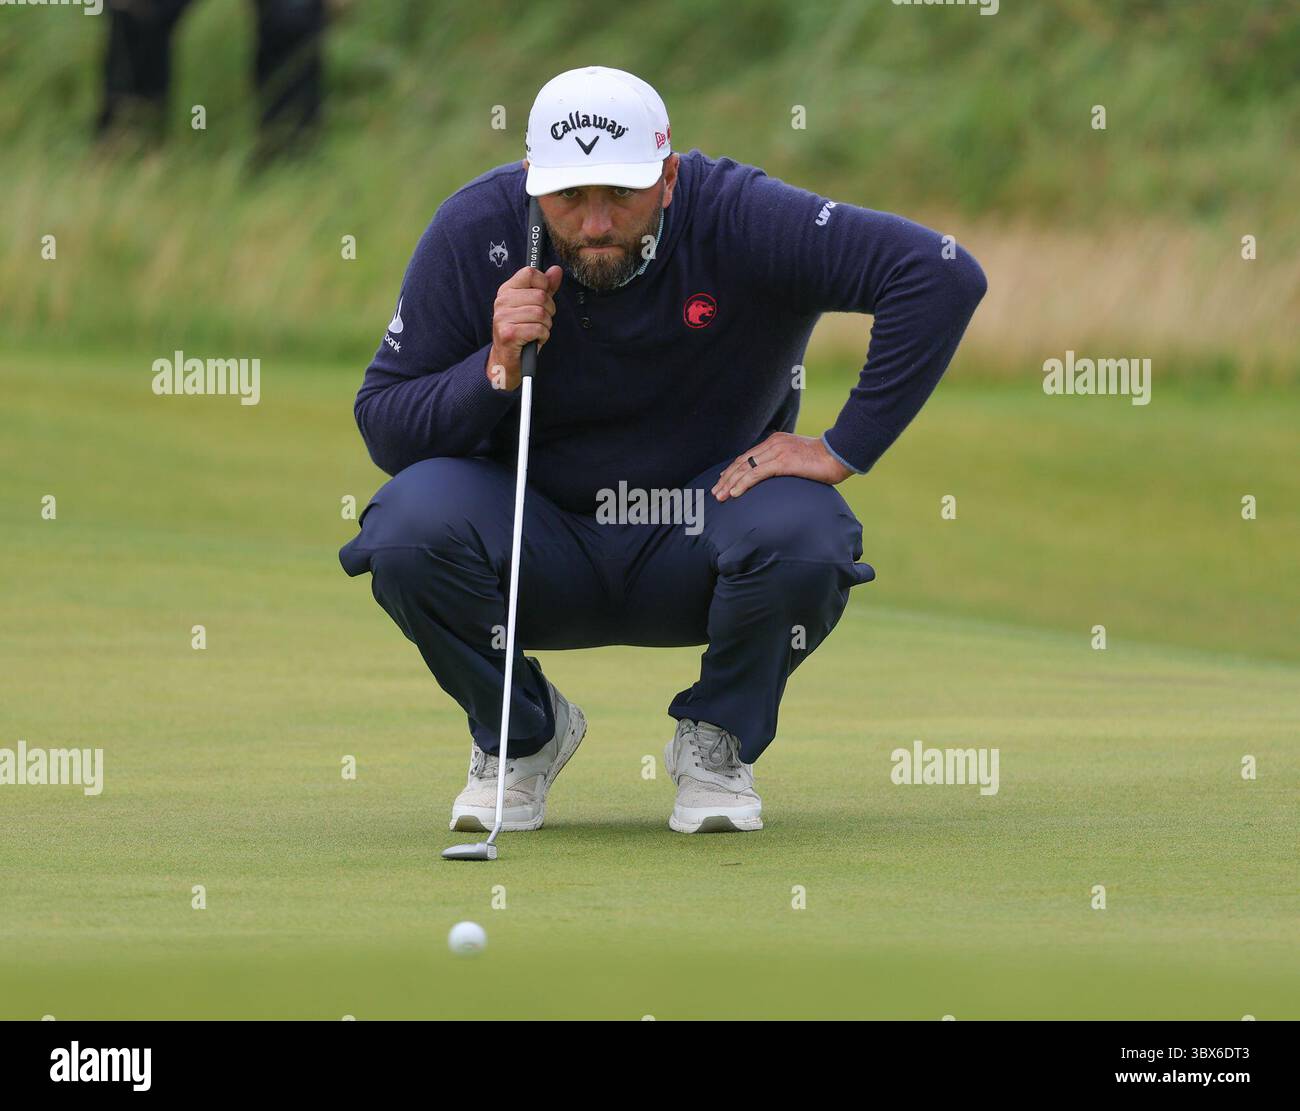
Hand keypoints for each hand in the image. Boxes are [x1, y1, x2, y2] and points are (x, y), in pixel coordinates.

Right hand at [486, 263, 563, 390]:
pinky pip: (538, 329)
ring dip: (546, 325)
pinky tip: (535, 339)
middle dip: (549, 310)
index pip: (530, 273)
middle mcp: (502, 301)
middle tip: (541, 320)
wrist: (507, 359)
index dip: (544, 284)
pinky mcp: (508, 334)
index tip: (543, 297)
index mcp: (507, 290)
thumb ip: (545, 287)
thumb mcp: (533, 306)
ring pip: (541, 313)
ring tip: (537, 331)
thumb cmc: (522, 330)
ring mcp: (503, 317)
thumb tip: (556, 270)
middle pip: (541, 296)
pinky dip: (543, 336)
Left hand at [711, 432, 852, 501]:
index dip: (734, 470)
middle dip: (727, 478)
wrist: (840, 454)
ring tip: (720, 496)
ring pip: (746, 468)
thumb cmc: (825, 460)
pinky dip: (743, 484)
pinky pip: (757, 474)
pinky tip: (734, 493)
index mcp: (776, 441)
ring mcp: (777, 452)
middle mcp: (773, 444)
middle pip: (742, 462)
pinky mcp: (783, 461)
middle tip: (715, 492)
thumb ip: (786, 464)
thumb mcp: (800, 459)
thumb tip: (780, 478)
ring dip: (730, 483)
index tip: (723, 481)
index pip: (748, 457)